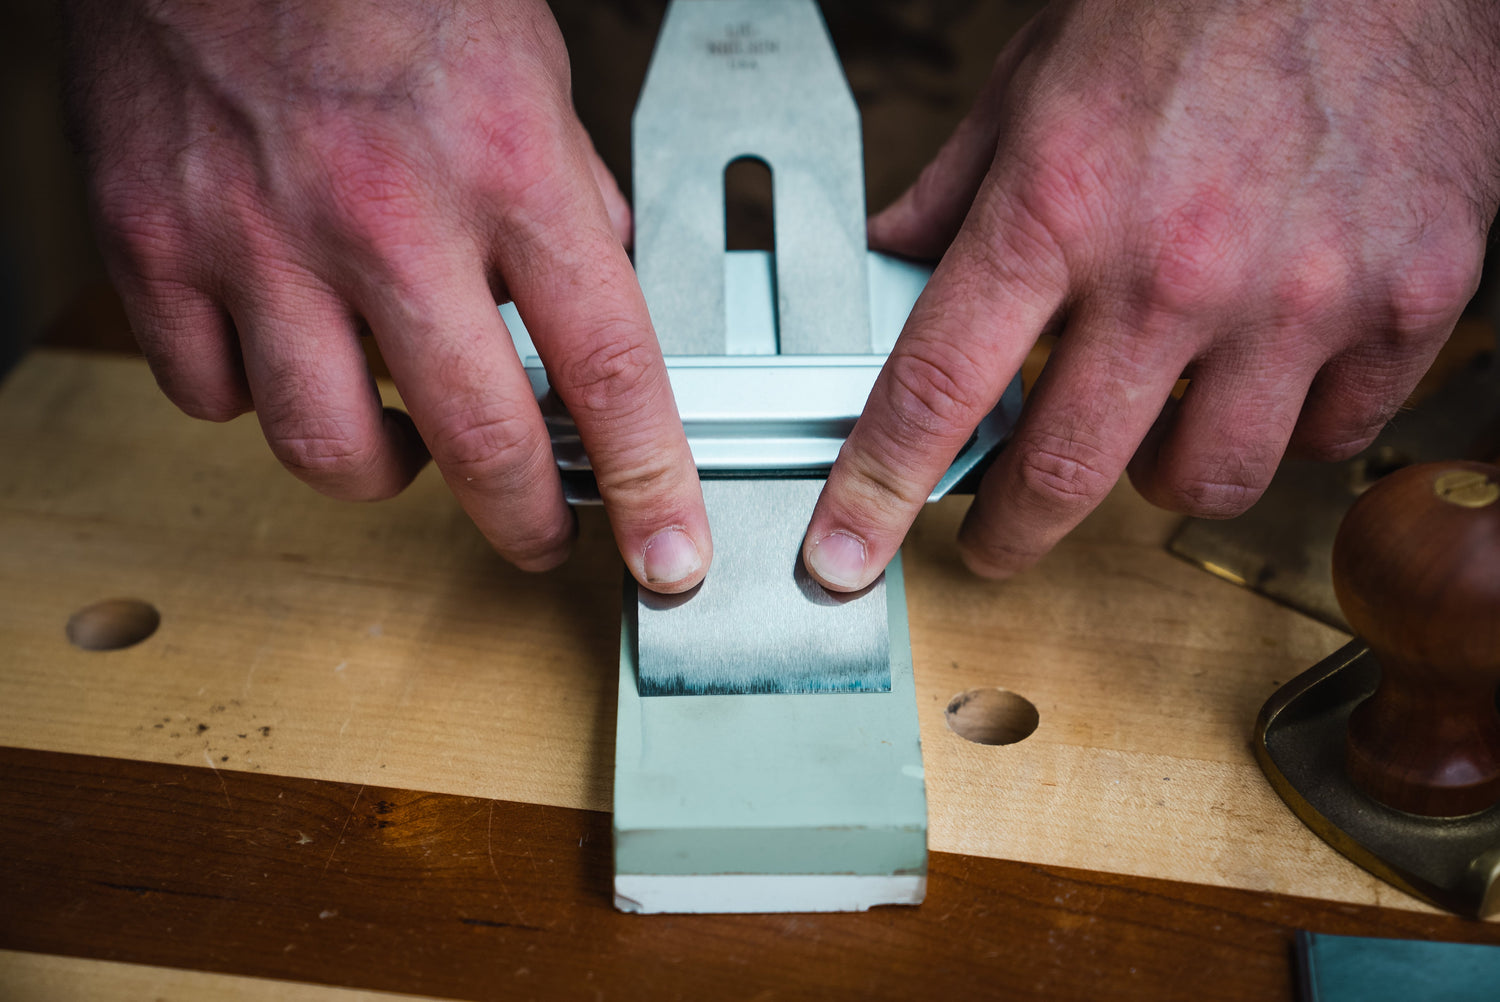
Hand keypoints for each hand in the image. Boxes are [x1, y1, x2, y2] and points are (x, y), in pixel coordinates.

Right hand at [64, 0, 710, 591]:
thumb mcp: (528, 71)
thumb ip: (570, 194)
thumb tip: (601, 289)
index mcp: (503, 165)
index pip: (607, 367)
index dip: (649, 484)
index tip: (666, 553)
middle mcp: (382, 213)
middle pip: (477, 441)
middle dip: (526, 522)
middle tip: (542, 534)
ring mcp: (258, 237)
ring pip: (328, 447)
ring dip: (387, 471)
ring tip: (412, 438)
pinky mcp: (155, 244)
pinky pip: (213, 397)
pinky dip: (261, 403)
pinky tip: (292, 358)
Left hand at [804, 0, 1499, 589]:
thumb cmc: (1199, 3)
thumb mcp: (1034, 82)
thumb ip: (954, 194)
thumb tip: (889, 265)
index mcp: (1057, 206)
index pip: (936, 390)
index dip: (876, 491)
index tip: (845, 556)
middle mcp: (1174, 267)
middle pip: (1065, 475)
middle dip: (1010, 530)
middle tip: (995, 534)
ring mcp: (1299, 295)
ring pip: (1204, 482)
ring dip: (1154, 476)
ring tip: (1146, 423)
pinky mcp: (1406, 303)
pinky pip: (1329, 438)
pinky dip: (1286, 428)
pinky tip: (1264, 374)